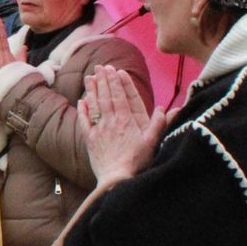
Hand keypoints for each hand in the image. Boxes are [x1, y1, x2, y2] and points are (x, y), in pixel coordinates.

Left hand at [78, 65, 168, 185]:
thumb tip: (165, 109)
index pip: (120, 96)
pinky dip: (82, 110)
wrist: (116, 179)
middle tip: (101, 67)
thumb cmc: (136, 163)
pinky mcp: (90, 140)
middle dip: (104, 80)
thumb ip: (158, 124)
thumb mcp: (152, 143)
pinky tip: (81, 101)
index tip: (114, 70)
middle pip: (106, 97)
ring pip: (94, 105)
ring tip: (90, 77)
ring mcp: (99, 130)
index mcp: (126, 121)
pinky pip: (84, 122)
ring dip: (92, 90)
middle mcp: (111, 122)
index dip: (117, 82)